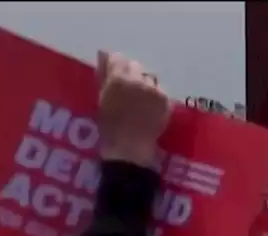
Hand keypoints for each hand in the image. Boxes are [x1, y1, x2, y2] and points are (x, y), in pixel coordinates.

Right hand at [97, 51, 170, 167]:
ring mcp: (154, 90)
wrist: (129, 148)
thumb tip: (104, 54)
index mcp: (118, 79)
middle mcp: (138, 80)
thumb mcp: (102, 98)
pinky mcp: (166, 100)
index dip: (114, 63)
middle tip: (126, 86)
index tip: (112, 70)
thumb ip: (104, 75)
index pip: (117, 58)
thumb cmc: (109, 126)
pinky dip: (154, 94)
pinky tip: (148, 105)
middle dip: (130, 72)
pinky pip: (159, 90)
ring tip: (139, 97)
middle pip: (135, 66)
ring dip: (143, 82)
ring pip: (148, 77)